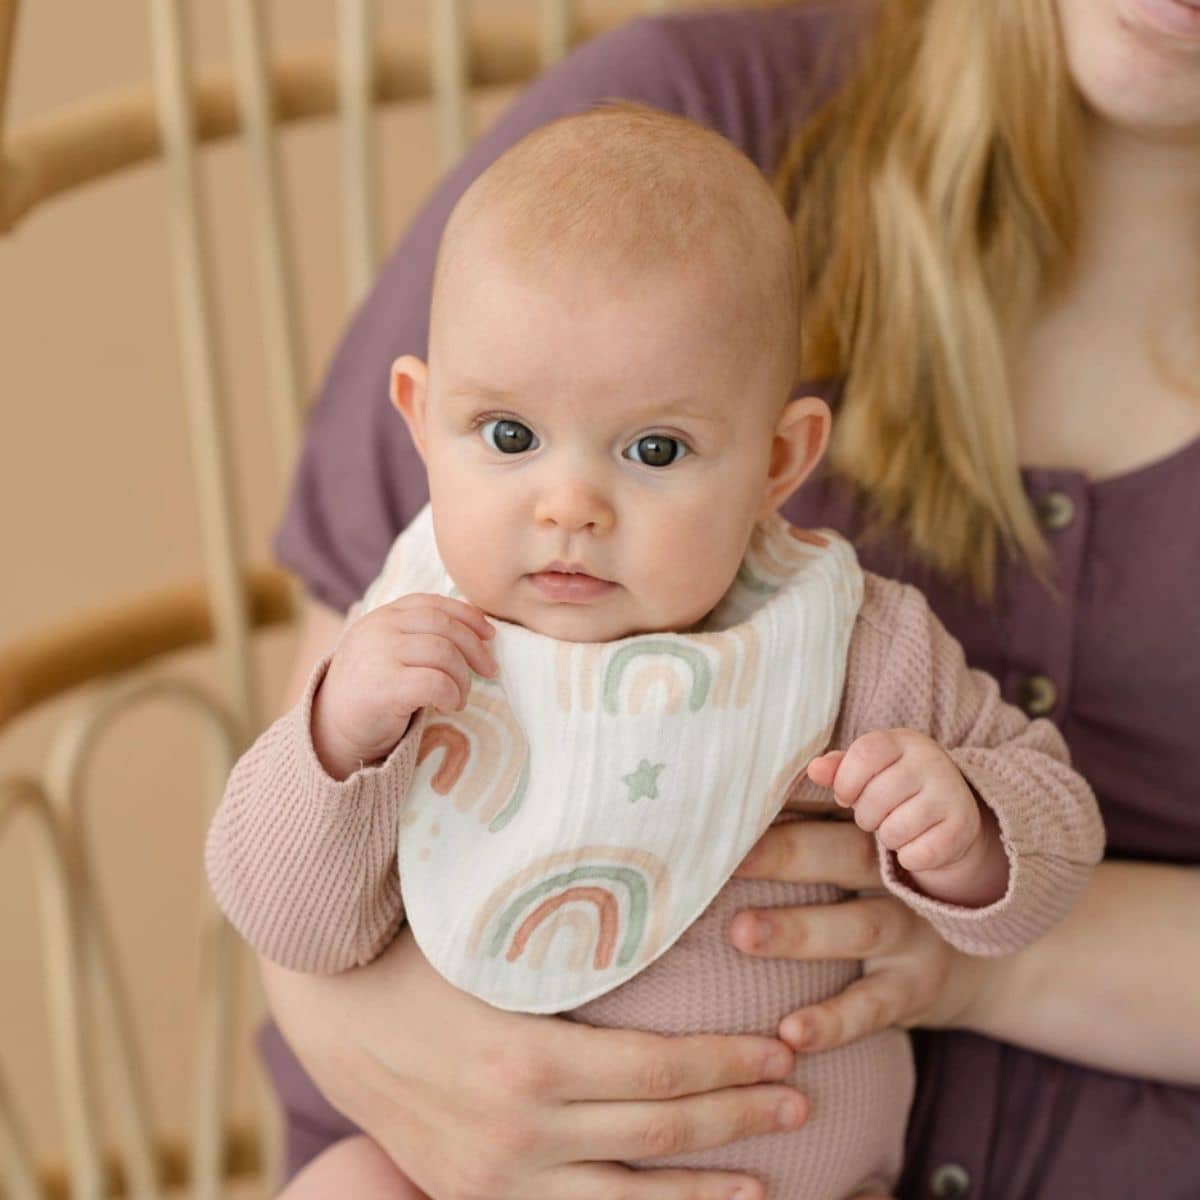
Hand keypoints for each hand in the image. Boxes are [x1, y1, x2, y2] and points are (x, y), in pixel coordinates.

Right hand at [261, 927, 810, 1199]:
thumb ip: (571, 938)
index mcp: (529, 1059)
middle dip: (741, 1114)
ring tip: (774, 1170)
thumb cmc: (417, 957)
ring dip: (709, 1185)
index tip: (781, 1048)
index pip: (660, 1069)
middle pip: (659, 1130)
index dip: (730, 1062)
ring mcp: (500, 1178)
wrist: (331, 1015)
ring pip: (630, 1196)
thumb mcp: (492, 942)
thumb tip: (661, 894)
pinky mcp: (481, 1198)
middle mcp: (520, 1132)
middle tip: (802, 1097)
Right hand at [311, 594, 496, 779]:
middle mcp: (379, 629)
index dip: (467, 616)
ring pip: (444, 653)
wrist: (331, 729)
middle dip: (475, 649)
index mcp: (383, 616)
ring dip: (463, 678)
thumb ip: (419, 634)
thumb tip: (474, 624)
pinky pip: (435, 683)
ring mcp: (378, 655)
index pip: (433, 603)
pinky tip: (448, 706)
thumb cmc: (370, 690)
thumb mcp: (389, 650)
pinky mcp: (383, 687)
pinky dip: (451, 694)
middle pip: (445, 627)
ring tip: (460, 698)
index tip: (490, 634)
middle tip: (489, 671)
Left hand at [731, 818, 988, 1052]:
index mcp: (873, 828)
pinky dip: (833, 1020)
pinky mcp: (915, 987)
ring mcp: (912, 929)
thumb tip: (719, 799)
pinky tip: (790, 1032)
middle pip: (844, 852)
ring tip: (741, 933)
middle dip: (784, 853)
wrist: (970, 960)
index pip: (832, 803)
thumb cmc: (876, 891)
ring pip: (858, 926)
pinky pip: (873, 1005)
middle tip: (725, 857)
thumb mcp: (856, 847)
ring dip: (798, 931)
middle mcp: (897, 872)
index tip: (733, 794)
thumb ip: (805, 820)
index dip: (788, 794)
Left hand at [807, 729, 1005, 905]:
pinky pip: (917, 855)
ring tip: (899, 825)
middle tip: (876, 815)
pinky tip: (918, 843)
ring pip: (895, 830)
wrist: (950, 811)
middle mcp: (933, 761)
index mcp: (904, 741)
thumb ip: (838, 768)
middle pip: (876, 797)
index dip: (846, 780)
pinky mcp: (963, 827)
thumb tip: (814, 769)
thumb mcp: (867, 770)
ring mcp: (951, 793)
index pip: (865, 752)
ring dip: (888, 837)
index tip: (845, 795)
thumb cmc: (895, 785)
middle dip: (865, 816)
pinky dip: (909, 857)